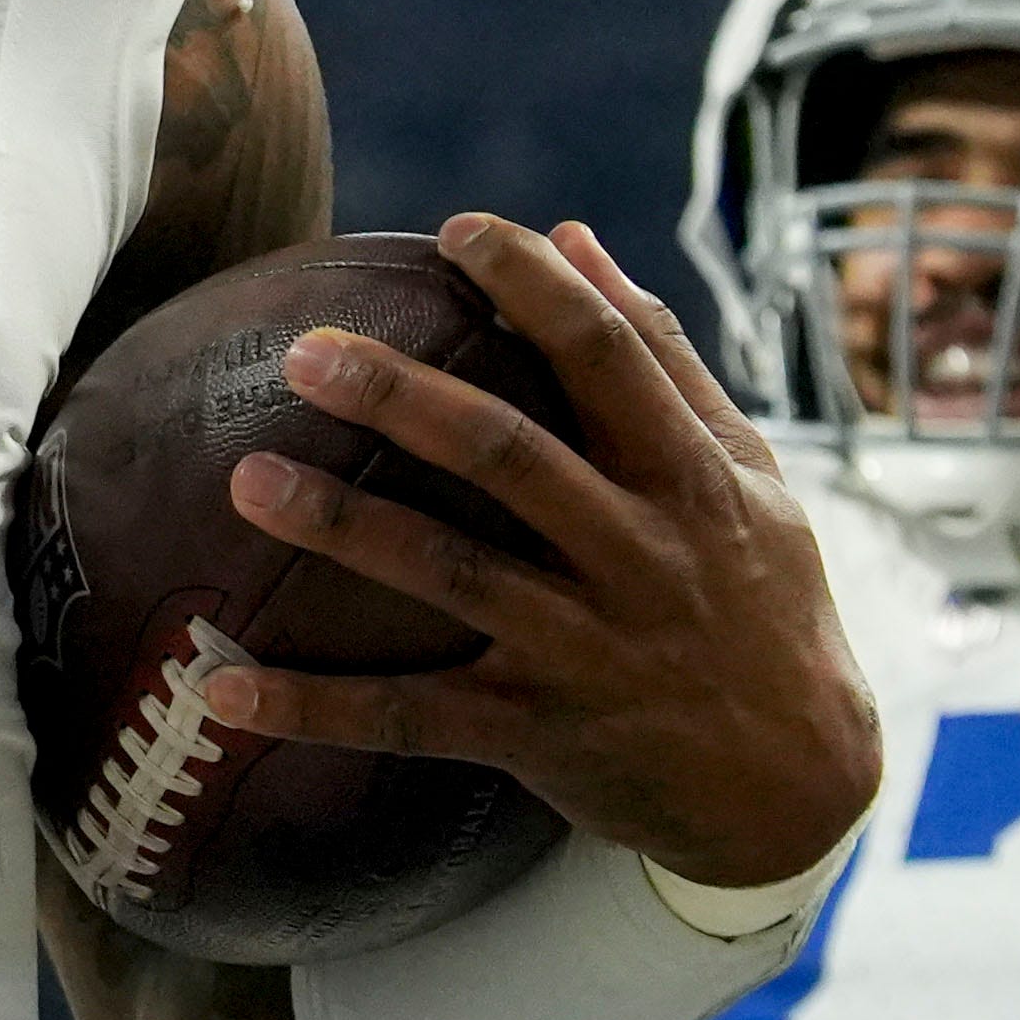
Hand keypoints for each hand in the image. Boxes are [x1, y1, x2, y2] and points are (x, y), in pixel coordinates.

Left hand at [199, 215, 877, 891]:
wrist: (798, 789)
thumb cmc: (762, 601)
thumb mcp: (748, 474)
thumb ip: (661, 356)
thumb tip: (574, 235)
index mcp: (689, 478)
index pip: (608, 356)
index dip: (534, 285)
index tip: (457, 230)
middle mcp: (638, 555)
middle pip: (508, 457)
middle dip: (403, 397)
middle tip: (304, 350)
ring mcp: (585, 649)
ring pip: (452, 576)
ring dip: (343, 528)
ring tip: (244, 480)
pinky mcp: (540, 732)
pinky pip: (411, 718)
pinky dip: (315, 707)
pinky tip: (221, 686)